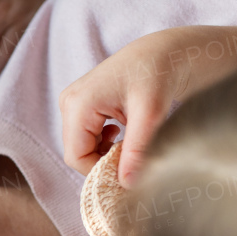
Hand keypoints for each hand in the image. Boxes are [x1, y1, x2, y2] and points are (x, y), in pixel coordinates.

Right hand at [59, 25, 236, 184]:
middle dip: (104, 161)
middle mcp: (70, 102)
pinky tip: (123, 133)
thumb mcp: (151, 113)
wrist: (167, 49)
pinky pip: (86, 136)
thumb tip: (127, 185)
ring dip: (106, 152)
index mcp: (78, 103)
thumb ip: (136, 150)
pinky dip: (105, 143)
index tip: (131, 171)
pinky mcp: (83, 104)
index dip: (101, 171)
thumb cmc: (159, 72)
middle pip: (77, 153)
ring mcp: (74, 102)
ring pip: (82, 146)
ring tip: (131, 142)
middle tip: (134, 156)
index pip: (76, 157)